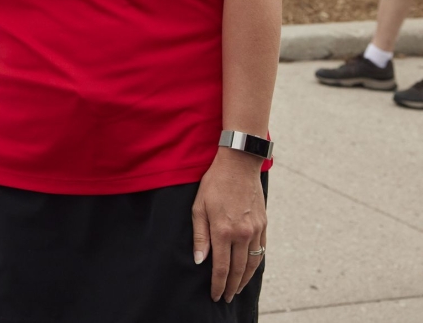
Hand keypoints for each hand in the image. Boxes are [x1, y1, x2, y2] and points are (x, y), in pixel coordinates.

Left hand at [192, 148, 266, 301]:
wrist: (239, 165)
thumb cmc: (214, 184)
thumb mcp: (198, 207)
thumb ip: (199, 235)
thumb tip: (199, 260)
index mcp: (223, 230)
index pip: (221, 267)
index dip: (218, 284)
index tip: (215, 295)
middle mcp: (242, 234)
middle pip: (238, 270)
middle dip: (231, 287)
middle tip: (226, 298)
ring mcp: (256, 230)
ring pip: (252, 263)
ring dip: (245, 280)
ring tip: (237, 289)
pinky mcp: (264, 225)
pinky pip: (261, 251)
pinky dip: (255, 264)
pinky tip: (249, 270)